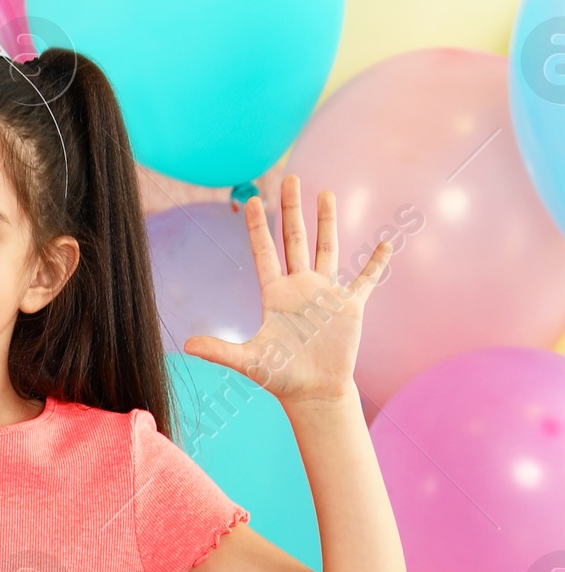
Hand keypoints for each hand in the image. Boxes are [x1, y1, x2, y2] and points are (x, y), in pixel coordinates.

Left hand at [184, 175, 388, 408]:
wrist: (313, 392)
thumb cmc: (281, 377)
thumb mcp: (248, 361)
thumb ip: (219, 351)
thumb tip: (185, 345)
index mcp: (276, 295)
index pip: (264, 252)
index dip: (258, 226)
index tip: (253, 199)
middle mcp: (300, 287)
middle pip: (294, 239)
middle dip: (292, 208)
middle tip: (290, 178)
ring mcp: (326, 293)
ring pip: (326, 248)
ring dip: (326, 221)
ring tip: (325, 193)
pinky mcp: (349, 305)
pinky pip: (366, 279)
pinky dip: (376, 263)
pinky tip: (386, 244)